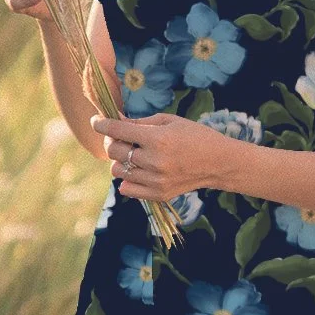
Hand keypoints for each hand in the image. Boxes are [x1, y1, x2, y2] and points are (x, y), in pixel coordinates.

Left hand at [89, 112, 232, 200]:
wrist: (219, 163)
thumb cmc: (195, 136)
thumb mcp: (169, 121)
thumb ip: (139, 122)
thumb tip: (113, 120)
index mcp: (158, 139)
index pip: (117, 130)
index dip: (101, 124)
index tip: (96, 120)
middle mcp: (154, 161)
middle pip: (114, 151)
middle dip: (112, 141)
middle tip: (119, 137)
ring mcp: (156, 181)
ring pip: (118, 171)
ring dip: (120, 160)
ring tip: (132, 154)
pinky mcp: (159, 194)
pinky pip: (127, 189)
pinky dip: (127, 179)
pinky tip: (138, 170)